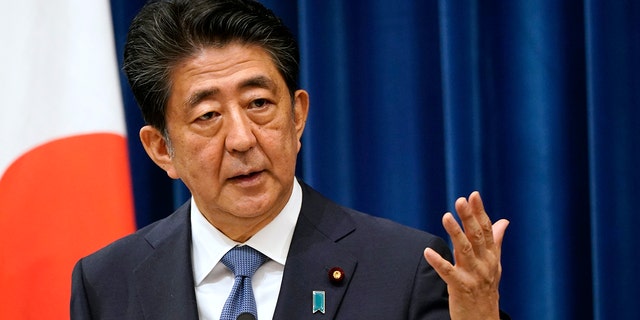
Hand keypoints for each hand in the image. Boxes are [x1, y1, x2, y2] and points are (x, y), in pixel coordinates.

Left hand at [423, 192, 508, 319]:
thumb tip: (504, 221)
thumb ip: (495, 241)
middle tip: (460, 200)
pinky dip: (438, 262)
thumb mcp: (494, 265)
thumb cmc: (487, 290)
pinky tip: (427, 251)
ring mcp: (473, 276)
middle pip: (476, 236)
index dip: (480, 212)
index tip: (473, 195)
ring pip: (464, 250)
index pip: (486, 230)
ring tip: (446, 216)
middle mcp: (484, 264)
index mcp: (491, 257)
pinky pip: (448, 273)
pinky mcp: (461, 288)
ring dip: (455, 233)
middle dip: (469, 217)